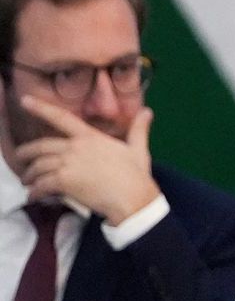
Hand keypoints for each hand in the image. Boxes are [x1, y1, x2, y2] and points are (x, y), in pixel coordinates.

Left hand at [12, 94, 158, 225]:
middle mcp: (75, 147)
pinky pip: (41, 184)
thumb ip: (138, 130)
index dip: (41, 108)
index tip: (25, 101)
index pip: (61, 118)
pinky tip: (32, 196)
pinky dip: (34, 191)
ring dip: (29, 174)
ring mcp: (68, 164)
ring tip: (27, 181)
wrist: (133, 199)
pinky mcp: (64, 182)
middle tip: (21, 158)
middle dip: (26, 153)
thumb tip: (148, 111)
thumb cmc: (137, 176)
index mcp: (91, 137)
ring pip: (38, 166)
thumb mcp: (138, 150)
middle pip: (41, 146)